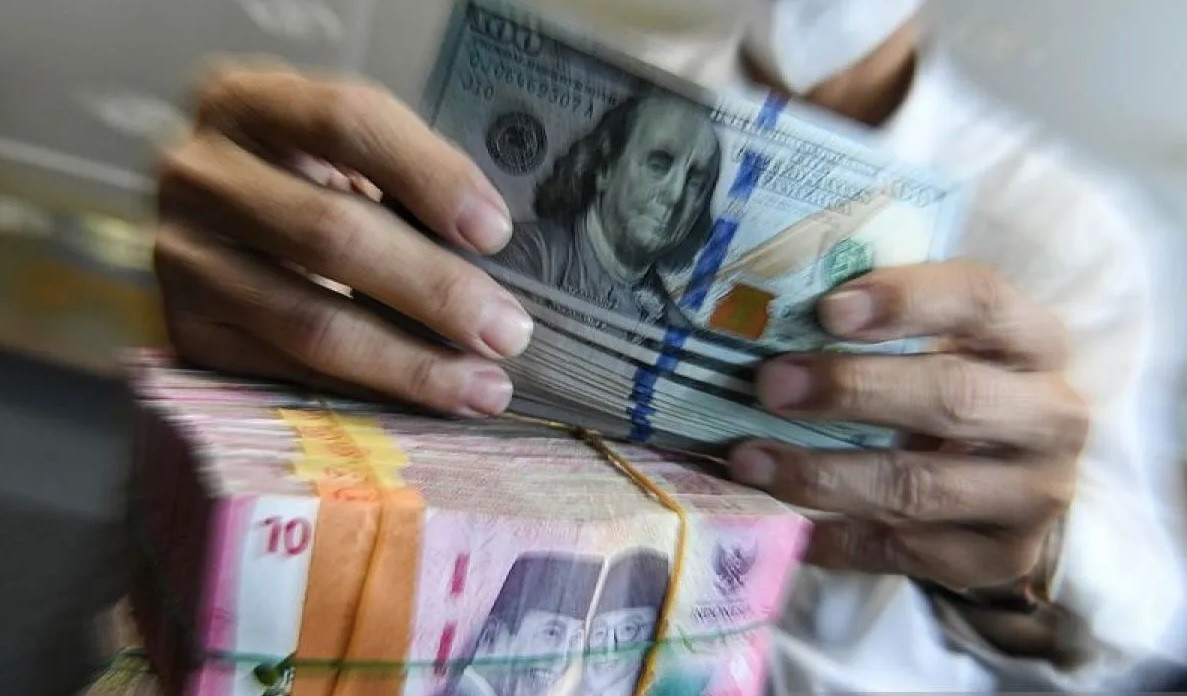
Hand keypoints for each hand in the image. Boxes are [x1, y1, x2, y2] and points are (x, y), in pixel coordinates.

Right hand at [154, 64, 532, 415]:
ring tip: (483, 386)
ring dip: (410, 363)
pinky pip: (289, 373)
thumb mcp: (347, 155)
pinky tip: (423, 402)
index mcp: (250, 102)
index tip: (494, 232)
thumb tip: (495, 247)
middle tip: (506, 331)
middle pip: (330, 233)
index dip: (428, 176)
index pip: (346, 122)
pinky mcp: (186, 332)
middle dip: (434, 290)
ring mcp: (182, 258)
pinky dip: (366, 393)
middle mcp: (199, 174)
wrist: (218, 228)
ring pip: (309, 321)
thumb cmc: (307, 183)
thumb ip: (408, 179)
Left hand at [728, 262, 1088, 591]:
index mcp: (1034, 340)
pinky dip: (839, 538)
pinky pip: (907, 551)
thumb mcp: (947, 339)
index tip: (827, 308)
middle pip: (952, 395)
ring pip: (921, 486)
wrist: (1016, 478)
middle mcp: (1051, 416)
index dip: (905, 301)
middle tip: (770, 385)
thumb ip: (885, 323)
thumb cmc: (956, 383)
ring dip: (824, 474)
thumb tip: (769, 312)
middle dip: (852, 391)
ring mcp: (1033, 495)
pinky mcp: (1001, 558)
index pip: (979, 301)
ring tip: (749, 460)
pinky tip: (787, 522)